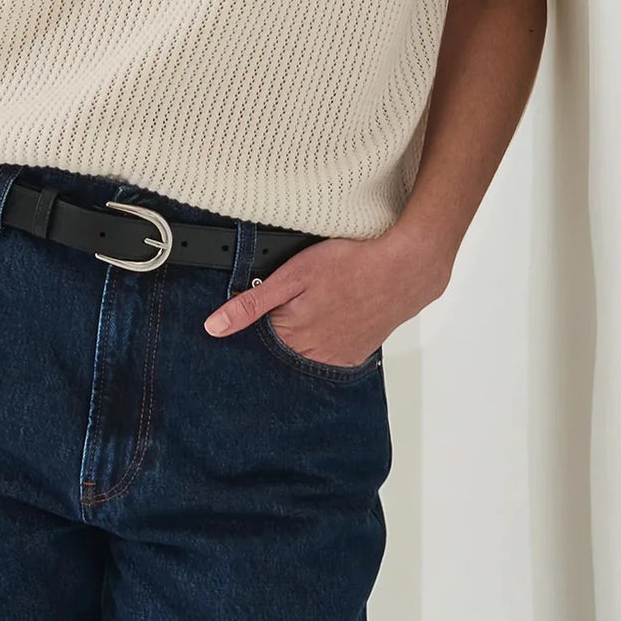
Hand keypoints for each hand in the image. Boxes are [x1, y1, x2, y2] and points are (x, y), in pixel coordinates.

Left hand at [201, 223, 451, 365]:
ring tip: (319, 304)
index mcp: (293, 338)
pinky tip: (335, 314)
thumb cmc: (350, 264)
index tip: (266, 306)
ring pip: (308, 353)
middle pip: (283, 350)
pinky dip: (328, 337)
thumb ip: (251, 304)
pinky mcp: (359, 352)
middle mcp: (316, 357)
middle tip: (300, 299)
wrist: (406, 267)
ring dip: (305, 336)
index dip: (257, 321)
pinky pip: (333, 352)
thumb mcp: (292, 276)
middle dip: (281, 330)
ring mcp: (340, 357)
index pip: (259, 343)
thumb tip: (214, 328)